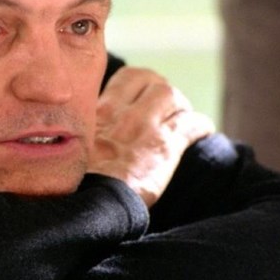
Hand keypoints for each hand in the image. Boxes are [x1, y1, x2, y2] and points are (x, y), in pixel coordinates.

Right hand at [89, 66, 214, 206]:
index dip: (140, 83)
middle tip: (166, 106)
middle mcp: (123, 113)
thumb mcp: (76, 145)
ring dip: (180, 106)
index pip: (127, 77)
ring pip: (172, 96)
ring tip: (182, 119)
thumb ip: (87, 130)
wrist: (90, 201)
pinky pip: (191, 124)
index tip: (144, 93)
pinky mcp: (165, 148)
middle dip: (163, 90)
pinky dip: (200, 125)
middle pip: (153, 81)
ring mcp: (146, 127)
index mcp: (100, 111)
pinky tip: (203, 130)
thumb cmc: (78, 181)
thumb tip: (93, 131)